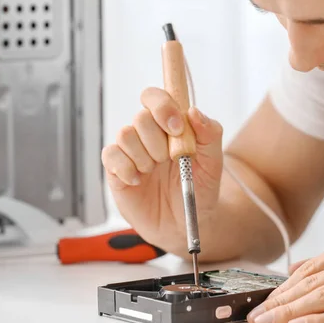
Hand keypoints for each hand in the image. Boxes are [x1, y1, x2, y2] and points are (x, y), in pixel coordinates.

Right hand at [101, 88, 223, 255]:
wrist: (185, 225)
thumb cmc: (198, 191)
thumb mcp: (213, 163)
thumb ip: (210, 133)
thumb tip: (193, 111)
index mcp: (169, 126)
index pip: (155, 98)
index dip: (162, 107)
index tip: (176, 128)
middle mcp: (147, 135)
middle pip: (141, 116)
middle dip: (158, 141)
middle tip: (169, 160)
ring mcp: (131, 152)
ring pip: (125, 134)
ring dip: (144, 156)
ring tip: (154, 172)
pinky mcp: (116, 171)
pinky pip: (110, 155)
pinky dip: (126, 168)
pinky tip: (139, 181)